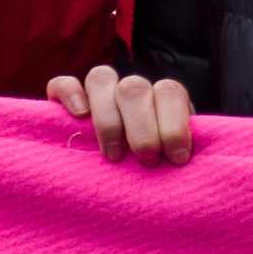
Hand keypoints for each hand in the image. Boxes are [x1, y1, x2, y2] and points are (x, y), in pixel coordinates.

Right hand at [51, 65, 195, 165]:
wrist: (123, 176)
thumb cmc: (157, 170)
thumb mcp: (174, 161)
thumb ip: (181, 155)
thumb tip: (189, 165)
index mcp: (162, 98)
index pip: (169, 91)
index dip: (174, 124)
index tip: (177, 158)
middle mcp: (132, 90)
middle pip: (134, 87)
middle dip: (142, 128)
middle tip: (147, 160)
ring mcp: (101, 91)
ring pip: (101, 77)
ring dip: (108, 118)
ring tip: (113, 155)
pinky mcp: (67, 99)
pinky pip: (63, 83)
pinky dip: (70, 94)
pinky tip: (80, 116)